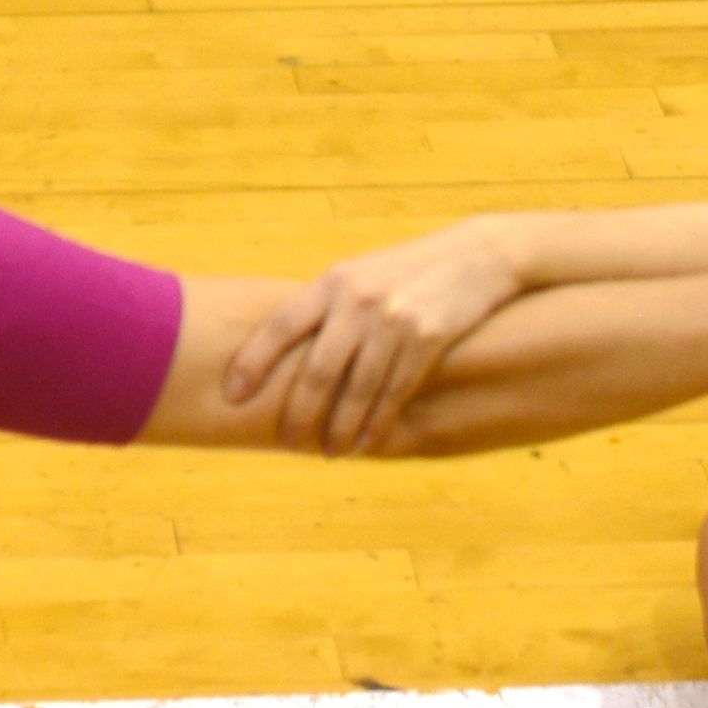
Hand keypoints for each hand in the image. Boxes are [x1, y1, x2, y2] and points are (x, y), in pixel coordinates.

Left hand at [224, 219, 538, 454]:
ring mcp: (394, 320)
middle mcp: (358, 300)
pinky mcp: (428, 337)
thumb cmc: (406, 271)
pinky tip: (366, 441)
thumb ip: (325, 308)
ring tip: (329, 452)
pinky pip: (394, 392)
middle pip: (317, 371)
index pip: (280, 326)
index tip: (231, 395)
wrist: (476, 256)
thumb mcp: (360, 275)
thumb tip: (282, 355)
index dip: (252, 363)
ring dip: (340, 428)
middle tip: (287, 442)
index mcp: (332, 282)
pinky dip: (377, 422)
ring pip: (357, 390)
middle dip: (299, 413)